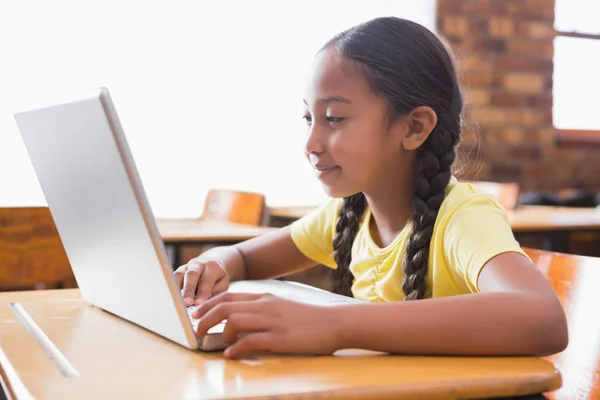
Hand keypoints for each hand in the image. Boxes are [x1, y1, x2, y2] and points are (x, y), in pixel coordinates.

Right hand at [174, 259, 229, 305]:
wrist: (210, 264)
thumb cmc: (217, 278)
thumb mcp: (222, 283)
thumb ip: (215, 292)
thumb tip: (204, 303)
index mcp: (212, 267)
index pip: (206, 280)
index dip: (203, 292)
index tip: (199, 303)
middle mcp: (198, 264)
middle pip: (191, 275)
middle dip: (189, 290)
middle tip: (187, 303)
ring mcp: (186, 267)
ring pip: (179, 275)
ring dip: (177, 288)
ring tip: (177, 302)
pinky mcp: (178, 271)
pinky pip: (173, 278)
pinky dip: (172, 288)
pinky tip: (172, 298)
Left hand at [192, 292, 342, 358]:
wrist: (335, 322)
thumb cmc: (309, 319)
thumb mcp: (283, 308)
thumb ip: (263, 311)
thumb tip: (240, 321)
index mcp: (265, 297)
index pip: (229, 296)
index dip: (209, 304)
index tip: (197, 313)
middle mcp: (266, 305)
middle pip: (226, 306)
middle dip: (206, 317)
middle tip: (197, 329)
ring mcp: (272, 320)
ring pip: (234, 319)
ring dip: (218, 331)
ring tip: (210, 341)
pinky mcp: (279, 337)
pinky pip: (250, 340)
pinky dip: (235, 347)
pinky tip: (231, 354)